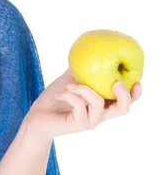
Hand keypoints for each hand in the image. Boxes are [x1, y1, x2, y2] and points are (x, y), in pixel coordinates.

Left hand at [22, 68, 142, 142]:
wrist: (37, 116)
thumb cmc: (56, 97)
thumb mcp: (70, 78)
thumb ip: (82, 68)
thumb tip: (91, 49)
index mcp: (102, 104)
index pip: (125, 102)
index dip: (135, 94)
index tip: (137, 80)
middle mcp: (99, 114)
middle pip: (123, 109)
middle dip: (124, 95)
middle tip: (115, 82)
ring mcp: (89, 121)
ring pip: (99, 104)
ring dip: (84, 89)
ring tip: (70, 84)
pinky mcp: (77, 124)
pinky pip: (79, 105)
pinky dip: (70, 94)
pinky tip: (59, 94)